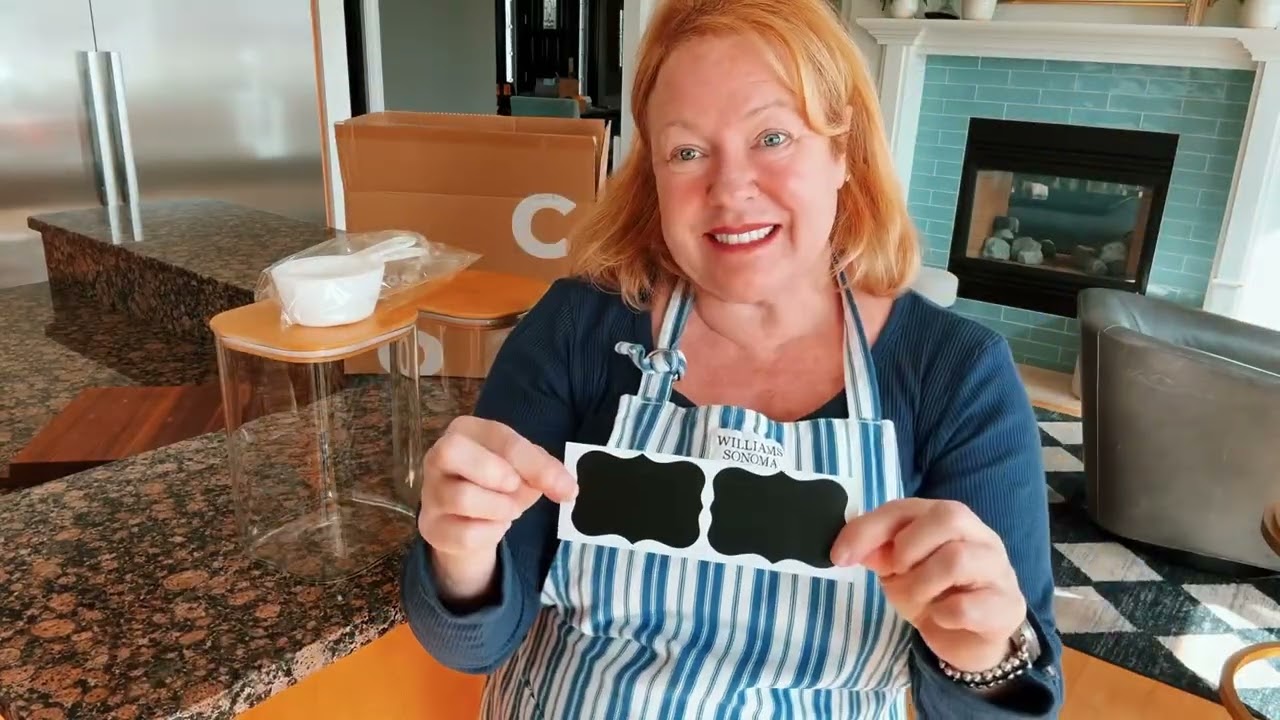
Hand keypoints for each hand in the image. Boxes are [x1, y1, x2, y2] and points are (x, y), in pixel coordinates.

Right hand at [419, 416, 576, 601]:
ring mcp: (430, 493)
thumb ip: (544, 471)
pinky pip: (463, 533)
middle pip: (452, 451)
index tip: (566, 489)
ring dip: (499, 508)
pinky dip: (490, 534)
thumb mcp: (524, 468)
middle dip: (494, 471)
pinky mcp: (430, 527)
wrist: (468, 520)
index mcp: (465, 430)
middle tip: (514, 487)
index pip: (499, 436)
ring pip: (462, 497)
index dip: (534, 463)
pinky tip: (492, 526)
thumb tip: (568, 489)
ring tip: (509, 510)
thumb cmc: (497, 482)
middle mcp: (437, 456)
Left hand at [830, 498, 1026, 672]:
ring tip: (920, 600)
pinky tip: (942, 617)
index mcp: (948, 519)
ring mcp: (998, 569)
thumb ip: (878, 552)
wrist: (968, 637)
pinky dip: (944, 614)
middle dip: (908, 548)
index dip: (868, 529)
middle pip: (948, 516)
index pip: (904, 508)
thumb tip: (851, 548)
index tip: (840, 556)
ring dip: (922, 585)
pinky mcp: (1008, 606)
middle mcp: (979, 536)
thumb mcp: (897, 570)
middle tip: (898, 574)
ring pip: (957, 559)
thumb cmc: (932, 592)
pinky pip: (969, 606)